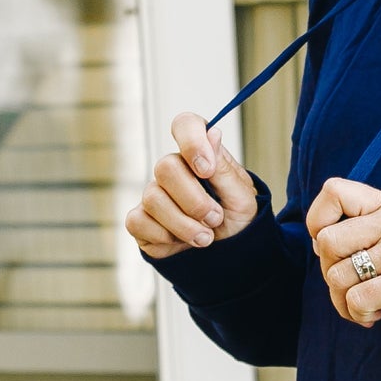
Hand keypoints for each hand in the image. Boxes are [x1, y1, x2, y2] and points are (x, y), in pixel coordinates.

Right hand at [125, 113, 257, 259]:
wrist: (230, 256)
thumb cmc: (238, 220)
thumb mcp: (242, 197)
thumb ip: (224, 168)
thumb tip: (213, 133)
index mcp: (200, 155)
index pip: (185, 125)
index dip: (191, 142)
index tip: (205, 170)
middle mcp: (174, 169)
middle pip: (165, 167)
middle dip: (194, 201)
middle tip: (216, 219)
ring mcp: (154, 193)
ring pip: (153, 199)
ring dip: (185, 225)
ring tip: (206, 238)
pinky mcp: (140, 220)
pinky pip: (138, 221)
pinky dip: (164, 236)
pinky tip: (182, 242)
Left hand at [307, 177, 380, 326]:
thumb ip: (358, 228)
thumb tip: (317, 241)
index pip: (334, 192)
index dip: (318, 220)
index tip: (333, 247)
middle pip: (327, 242)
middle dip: (329, 271)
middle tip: (353, 283)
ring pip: (337, 276)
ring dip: (342, 300)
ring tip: (365, 303)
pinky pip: (356, 300)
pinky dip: (357, 314)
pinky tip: (375, 313)